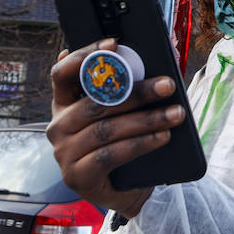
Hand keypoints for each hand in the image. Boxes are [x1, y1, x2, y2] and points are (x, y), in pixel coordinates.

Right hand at [47, 40, 183, 217]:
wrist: (126, 189)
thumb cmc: (123, 141)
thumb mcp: (121, 112)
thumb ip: (125, 88)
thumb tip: (154, 59)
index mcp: (63, 103)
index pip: (63, 73)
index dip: (85, 56)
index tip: (114, 44)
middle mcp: (58, 126)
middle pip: (96, 102)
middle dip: (136, 92)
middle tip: (167, 85)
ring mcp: (64, 153)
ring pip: (106, 129)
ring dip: (146, 119)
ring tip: (175, 114)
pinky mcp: (77, 176)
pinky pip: (111, 155)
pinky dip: (141, 143)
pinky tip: (162, 136)